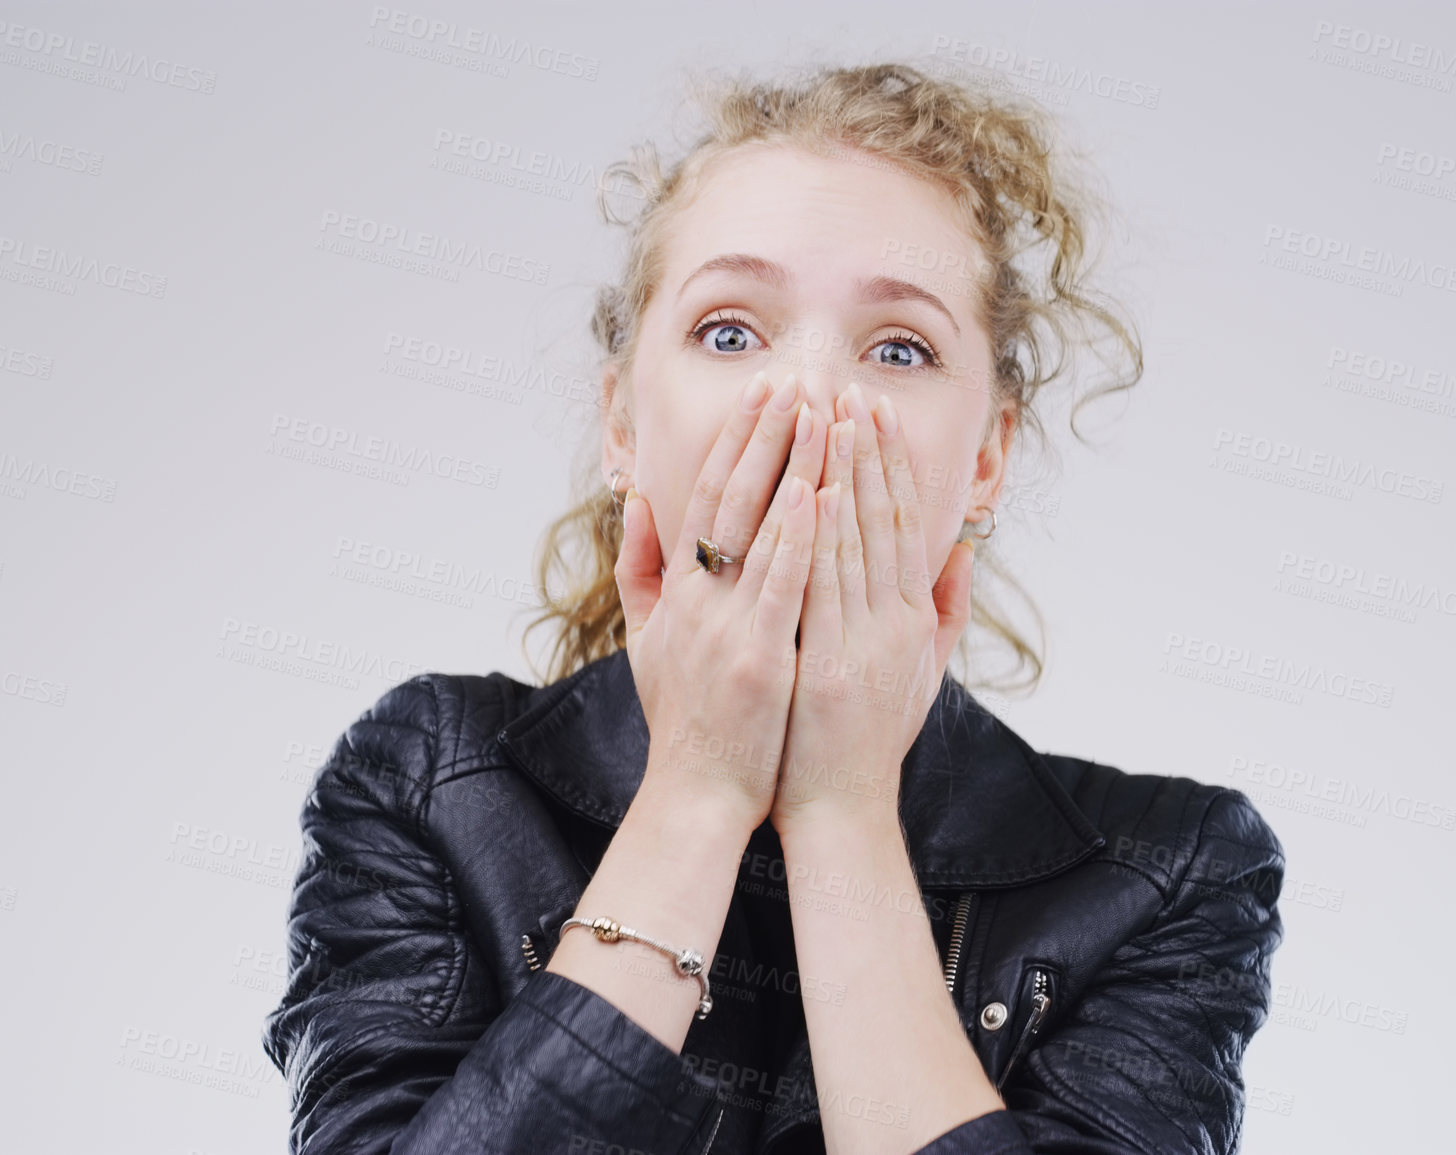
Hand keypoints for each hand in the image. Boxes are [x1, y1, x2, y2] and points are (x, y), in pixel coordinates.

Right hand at [615, 371, 828, 832]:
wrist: (697, 796)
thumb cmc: (685, 719)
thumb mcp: (646, 639)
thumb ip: (640, 569)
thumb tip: (634, 502)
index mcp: (680, 591)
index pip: (707, 497)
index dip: (736, 441)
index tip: (764, 392)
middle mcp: (699, 599)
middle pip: (733, 499)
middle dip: (767, 435)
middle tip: (797, 379)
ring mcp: (727, 628)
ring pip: (762, 531)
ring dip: (792, 466)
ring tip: (821, 414)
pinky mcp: (759, 660)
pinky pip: (782, 587)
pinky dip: (798, 538)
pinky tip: (817, 493)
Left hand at [769, 382, 976, 836]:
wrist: (842, 809)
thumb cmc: (869, 740)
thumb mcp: (921, 673)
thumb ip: (944, 612)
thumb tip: (962, 553)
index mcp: (910, 619)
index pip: (904, 523)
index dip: (892, 464)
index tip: (876, 411)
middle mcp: (893, 623)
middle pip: (884, 521)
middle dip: (869, 452)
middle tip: (856, 390)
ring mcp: (861, 643)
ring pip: (855, 543)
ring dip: (844, 476)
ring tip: (832, 418)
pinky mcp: (827, 666)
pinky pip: (823, 590)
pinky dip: (821, 539)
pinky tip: (814, 492)